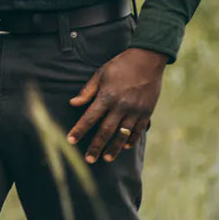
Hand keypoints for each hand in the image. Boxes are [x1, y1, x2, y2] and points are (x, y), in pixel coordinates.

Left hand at [67, 47, 166, 163]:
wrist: (147, 60)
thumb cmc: (120, 65)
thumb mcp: (100, 74)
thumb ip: (87, 91)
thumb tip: (73, 104)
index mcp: (107, 96)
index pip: (90, 117)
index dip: (79, 130)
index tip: (70, 140)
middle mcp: (121, 106)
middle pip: (106, 131)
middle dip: (96, 146)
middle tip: (89, 160)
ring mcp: (135, 110)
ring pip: (123, 134)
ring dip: (114, 148)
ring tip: (106, 158)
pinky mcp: (147, 112)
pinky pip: (138, 130)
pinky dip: (131, 140)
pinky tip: (124, 147)